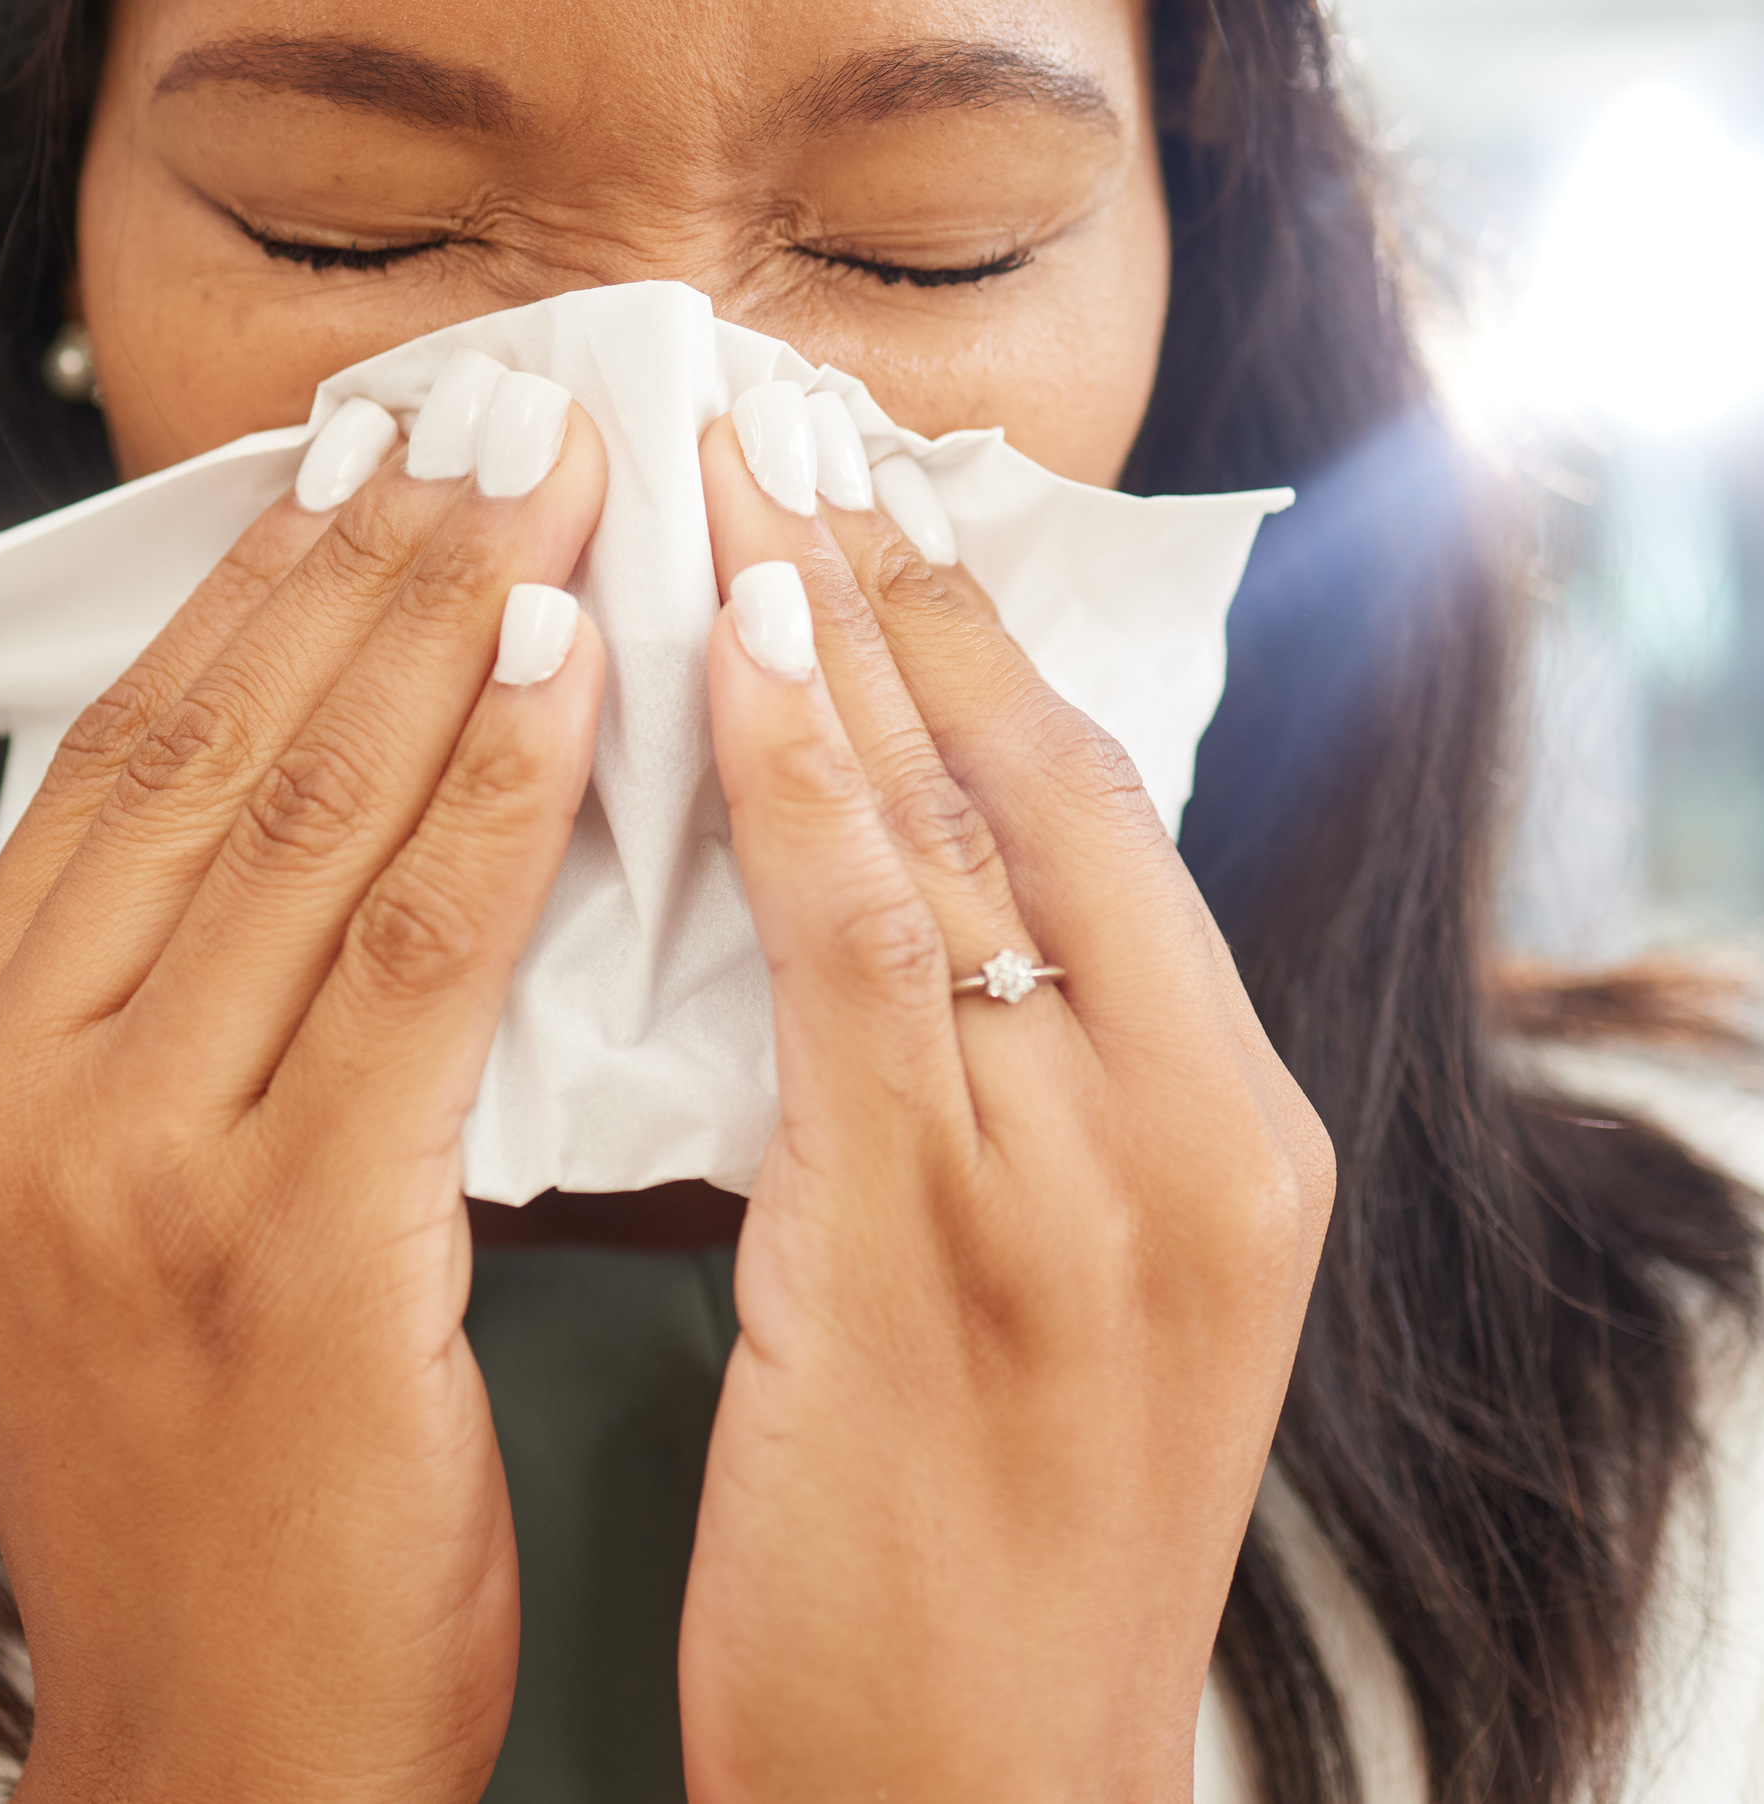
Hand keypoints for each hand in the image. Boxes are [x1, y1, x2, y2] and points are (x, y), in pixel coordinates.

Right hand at [0, 403, 606, 1803]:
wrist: (221, 1739)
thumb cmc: (207, 1460)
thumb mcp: (131, 1196)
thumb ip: (182, 990)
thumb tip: (326, 756)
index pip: (128, 753)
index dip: (259, 578)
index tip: (366, 444)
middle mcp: (4, 1092)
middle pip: (216, 747)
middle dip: (367, 551)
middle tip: (489, 399)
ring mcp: (118, 1166)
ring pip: (312, 816)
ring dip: (448, 618)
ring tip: (550, 473)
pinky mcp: (271, 1242)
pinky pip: (412, 955)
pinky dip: (496, 790)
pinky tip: (574, 666)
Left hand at [678, 420, 1332, 1803]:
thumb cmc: (977, 1547)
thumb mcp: (1038, 1279)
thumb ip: (993, 1078)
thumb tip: (870, 874)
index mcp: (1230, 1127)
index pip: (1097, 809)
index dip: (976, 629)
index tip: (877, 493)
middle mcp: (1198, 1125)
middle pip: (1045, 773)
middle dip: (913, 577)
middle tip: (802, 413)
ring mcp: (1092, 1179)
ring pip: (961, 823)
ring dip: (842, 624)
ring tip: (746, 468)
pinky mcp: (949, 1241)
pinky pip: (865, 950)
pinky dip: (802, 779)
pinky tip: (728, 650)